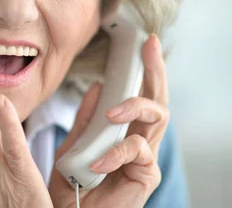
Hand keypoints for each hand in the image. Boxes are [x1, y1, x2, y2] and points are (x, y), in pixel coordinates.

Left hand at [49, 34, 168, 207]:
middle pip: (158, 98)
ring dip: (134, 106)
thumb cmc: (73, 188)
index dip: (146, 68)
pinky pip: (138, 151)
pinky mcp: (147, 176)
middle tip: (150, 47)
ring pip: (157, 116)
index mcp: (124, 131)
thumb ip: (86, 120)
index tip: (147, 42)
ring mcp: (146, 157)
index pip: (139, 94)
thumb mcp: (73, 147)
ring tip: (111, 113)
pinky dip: (116, 151)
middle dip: (156, 69)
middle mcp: (140, 140)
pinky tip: (98, 161)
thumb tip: (96, 88)